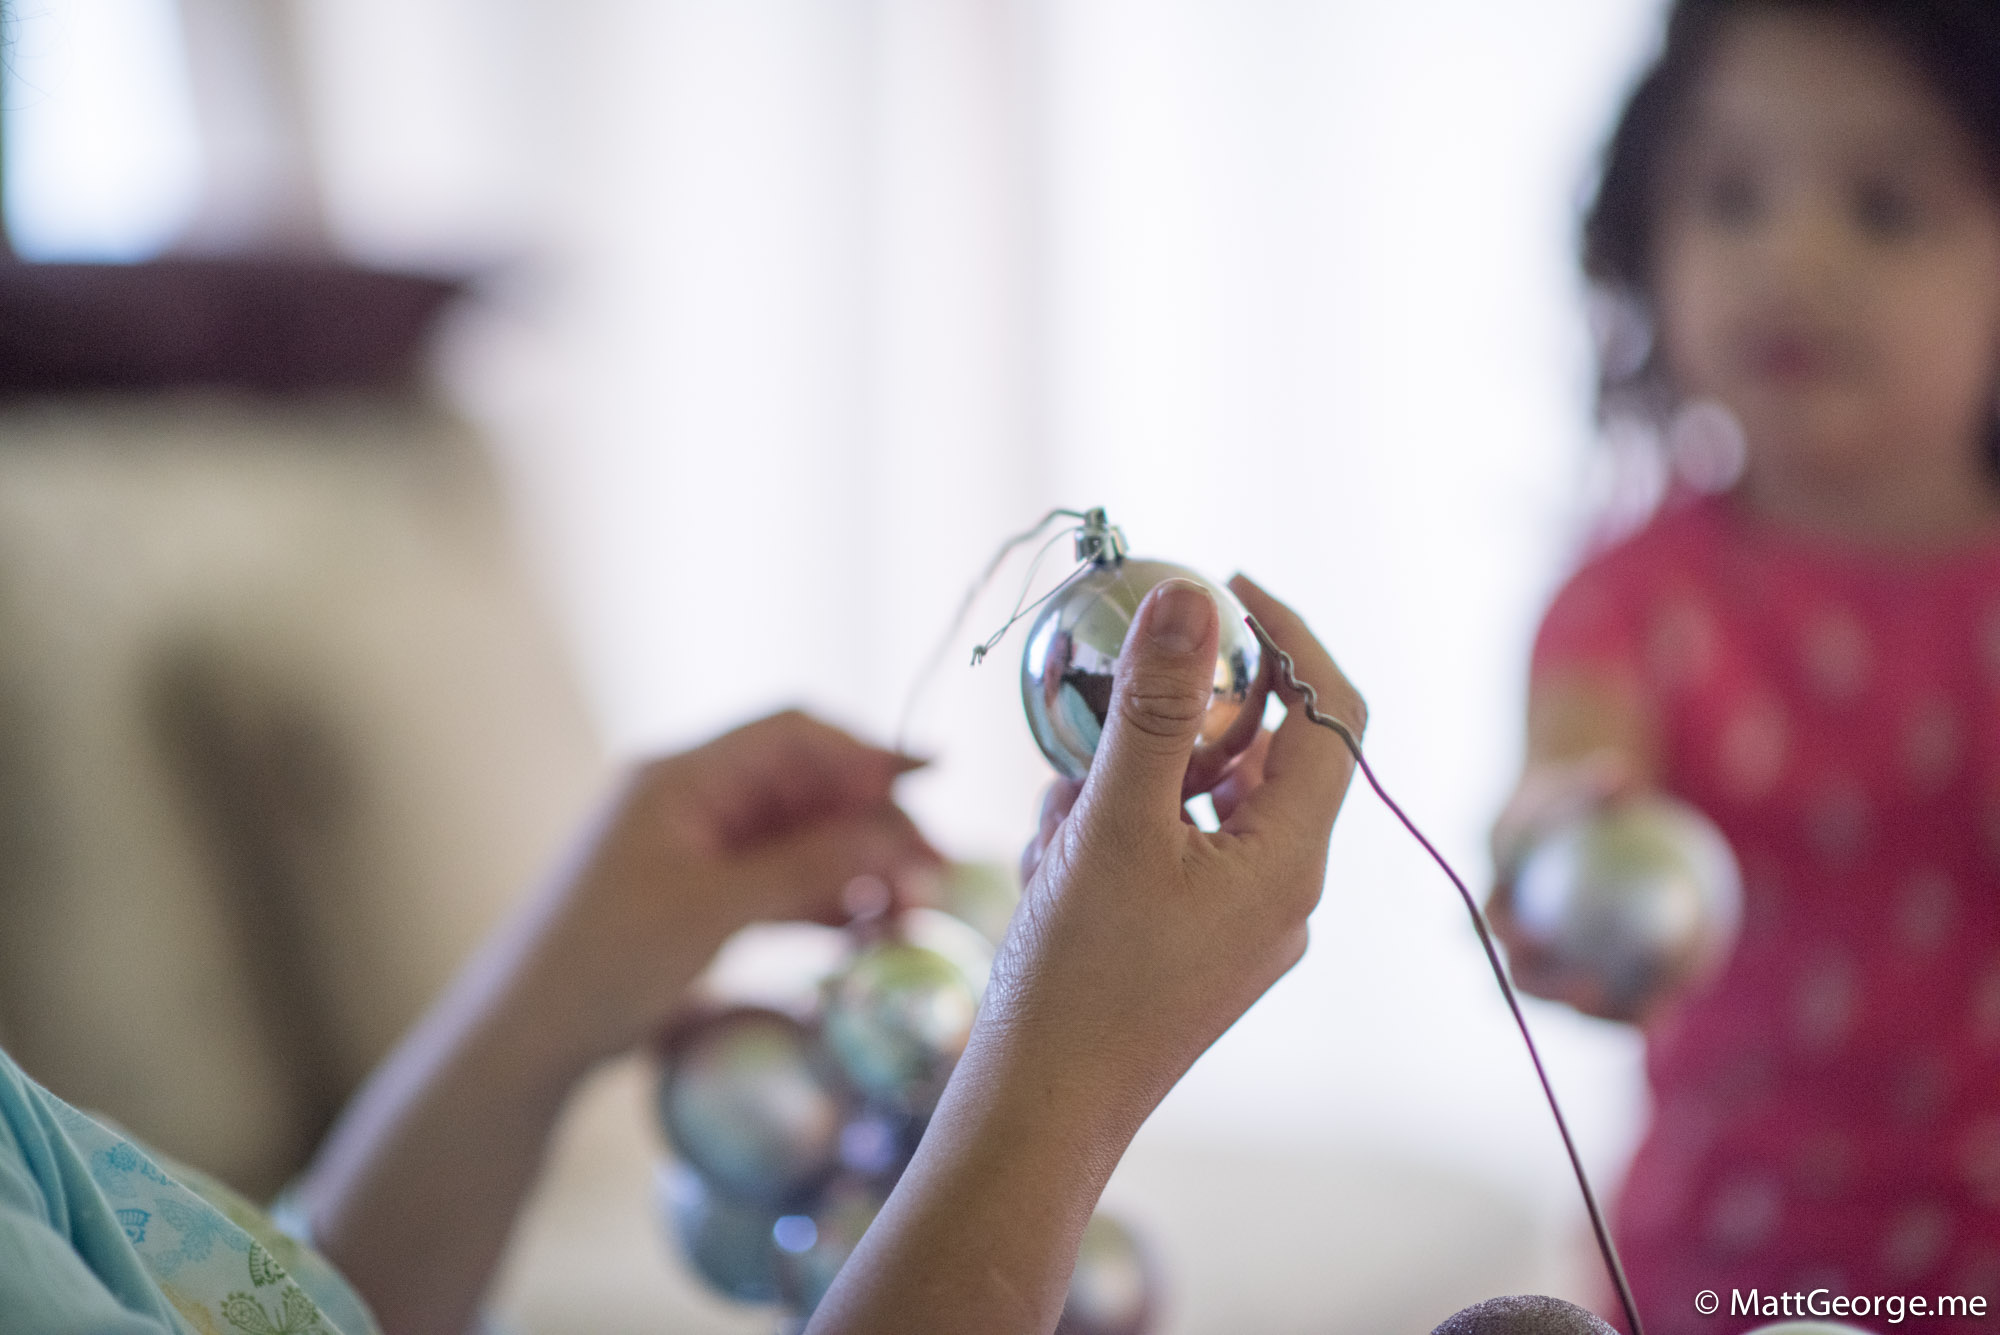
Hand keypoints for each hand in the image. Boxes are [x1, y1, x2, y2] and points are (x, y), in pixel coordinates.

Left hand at [509, 710, 939, 1074]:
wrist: (525, 1038)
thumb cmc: (602, 962)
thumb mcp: (712, 912)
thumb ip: (808, 867)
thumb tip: (899, 838)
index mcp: (682, 775)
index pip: (792, 735)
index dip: (865, 750)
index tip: (932, 776)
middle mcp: (693, 798)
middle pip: (806, 788)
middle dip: (873, 823)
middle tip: (933, 873)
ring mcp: (697, 847)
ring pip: (801, 839)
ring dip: (857, 868)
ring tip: (911, 910)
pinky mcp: (701, 895)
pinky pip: (780, 881)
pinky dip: (824, 900)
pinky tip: (866, 929)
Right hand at [807, 576, 1361, 1334]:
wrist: (1039, 1114)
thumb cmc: (1079, 976)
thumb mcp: (1113, 824)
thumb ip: (1157, 708)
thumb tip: (1193, 596)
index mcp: (1291, 858)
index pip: (1333, 712)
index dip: (1291, 635)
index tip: (1223, 584)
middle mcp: (1283, 892)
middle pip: (1259, 756)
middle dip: (1176, 718)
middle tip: (1103, 708)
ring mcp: (1239, 928)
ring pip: (1199, 806)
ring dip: (1127, 782)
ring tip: (1056, 813)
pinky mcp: (1192, 952)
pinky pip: (1168, 856)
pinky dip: (1111, 834)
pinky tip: (1047, 859)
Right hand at [1486, 750, 1642, 1017]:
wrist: (1570, 833)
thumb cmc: (1570, 804)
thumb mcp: (1575, 787)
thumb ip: (1590, 786)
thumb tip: (1618, 774)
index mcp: (1495, 902)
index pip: (1488, 925)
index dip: (1504, 937)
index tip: (1534, 934)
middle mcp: (1515, 946)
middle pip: (1521, 980)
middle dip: (1550, 992)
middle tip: (1591, 988)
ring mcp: (1551, 971)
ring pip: (1569, 1003)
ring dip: (1599, 1014)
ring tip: (1644, 1014)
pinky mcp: (1586, 983)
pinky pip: (1613, 999)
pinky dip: (1639, 1005)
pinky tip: (1677, 1003)